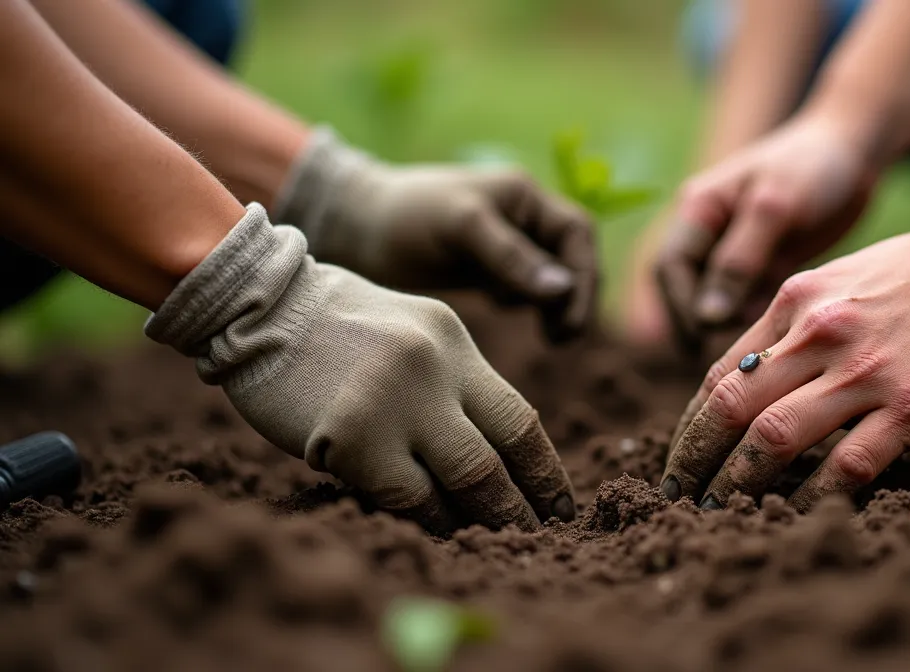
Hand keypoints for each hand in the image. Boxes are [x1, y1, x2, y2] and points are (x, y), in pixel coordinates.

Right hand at [148, 205, 575, 531]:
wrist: (254, 306)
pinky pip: (409, 497)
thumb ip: (450, 383)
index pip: (521, 418)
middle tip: (540, 537)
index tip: (561, 504)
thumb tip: (493, 456)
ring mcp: (395, 401)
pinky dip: (431, 521)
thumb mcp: (409, 334)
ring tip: (499, 543)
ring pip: (468, 479)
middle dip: (525, 506)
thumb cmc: (331, 330)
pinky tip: (441, 534)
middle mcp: (435, 369)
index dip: (546, 471)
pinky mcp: (353, 435)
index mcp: (454, 343)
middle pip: (503, 455)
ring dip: (487, 520)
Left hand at [275, 130, 596, 342]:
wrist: (353, 228)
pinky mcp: (488, 268)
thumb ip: (511, 257)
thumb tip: (563, 289)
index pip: (577, 233)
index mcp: (523, 196)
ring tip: (548, 338)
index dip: (584, 275)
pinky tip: (505, 310)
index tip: (570, 316)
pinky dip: (528, 305)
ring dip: (556, 307)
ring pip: (552, 279)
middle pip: (571, 259)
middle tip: (561, 338)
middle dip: (574, 298)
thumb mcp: (461, 229)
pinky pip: (525, 290)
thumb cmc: (404, 218)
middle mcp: (522, 217)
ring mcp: (507, 244)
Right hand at [656, 115, 876, 345]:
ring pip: (717, 304)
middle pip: (686, 291)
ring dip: (730, 327)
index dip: (681, 306)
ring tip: (759, 346)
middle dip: (701, 324)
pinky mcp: (765, 267)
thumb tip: (706, 316)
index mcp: (698, 209)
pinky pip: (748, 304)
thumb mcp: (774, 207)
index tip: (705, 336)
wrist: (856, 152)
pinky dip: (756, 322)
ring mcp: (736, 252)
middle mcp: (709, 233)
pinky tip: (780, 332)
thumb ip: (739, 260)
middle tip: (729, 356)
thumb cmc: (812, 166)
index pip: (670, 268)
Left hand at [659, 198, 909, 511]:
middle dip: (695, 461)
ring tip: (722, 512)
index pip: (720, 375)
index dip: (690, 426)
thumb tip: (747, 378)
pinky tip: (799, 515)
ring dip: (739, 484)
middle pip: (731, 408)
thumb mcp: (836, 281)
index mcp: (794, 303)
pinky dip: (815, 496)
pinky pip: (848, 465)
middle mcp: (819, 335)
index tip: (681, 460)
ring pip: (774, 438)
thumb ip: (790, 327)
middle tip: (680, 498)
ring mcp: (866, 372)